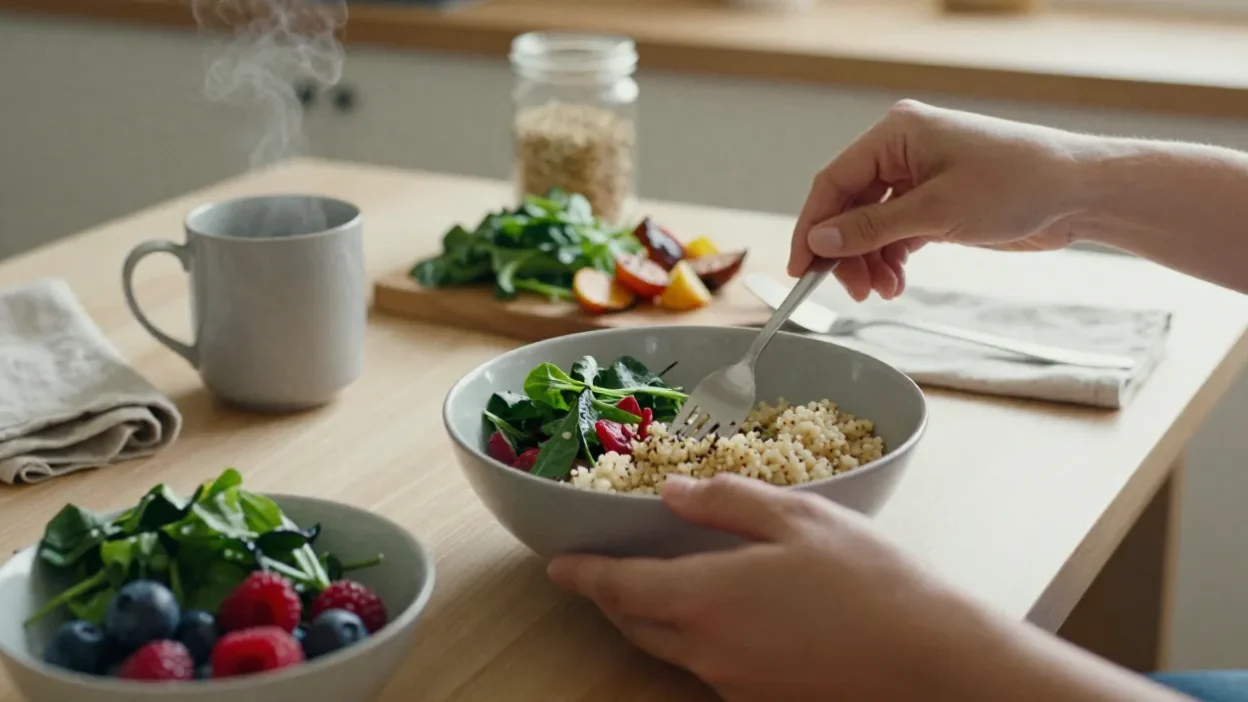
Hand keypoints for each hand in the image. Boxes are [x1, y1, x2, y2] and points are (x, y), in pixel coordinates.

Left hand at [546, 475, 979, 699]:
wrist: (932, 662)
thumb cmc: (869, 580)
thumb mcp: (798, 518)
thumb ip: (727, 502)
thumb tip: (673, 494)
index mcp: (705, 598)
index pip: (620, 587)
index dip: (584, 575)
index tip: (558, 566)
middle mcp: (707, 651)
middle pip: (636, 625)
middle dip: (612, 599)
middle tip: (603, 574)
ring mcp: (734, 686)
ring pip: (671, 651)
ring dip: (652, 620)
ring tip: (658, 589)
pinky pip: (709, 670)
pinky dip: (696, 641)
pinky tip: (726, 619)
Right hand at [789, 100, 1095, 300]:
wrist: (1080, 193)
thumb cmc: (1020, 183)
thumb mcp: (938, 211)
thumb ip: (873, 228)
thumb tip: (821, 240)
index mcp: (897, 133)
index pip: (834, 181)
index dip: (812, 226)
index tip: (801, 267)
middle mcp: (903, 151)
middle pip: (849, 206)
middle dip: (845, 252)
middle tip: (850, 290)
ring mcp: (920, 178)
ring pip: (871, 226)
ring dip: (869, 262)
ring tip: (880, 291)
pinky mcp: (936, 203)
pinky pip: (896, 234)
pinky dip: (891, 260)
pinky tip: (895, 283)